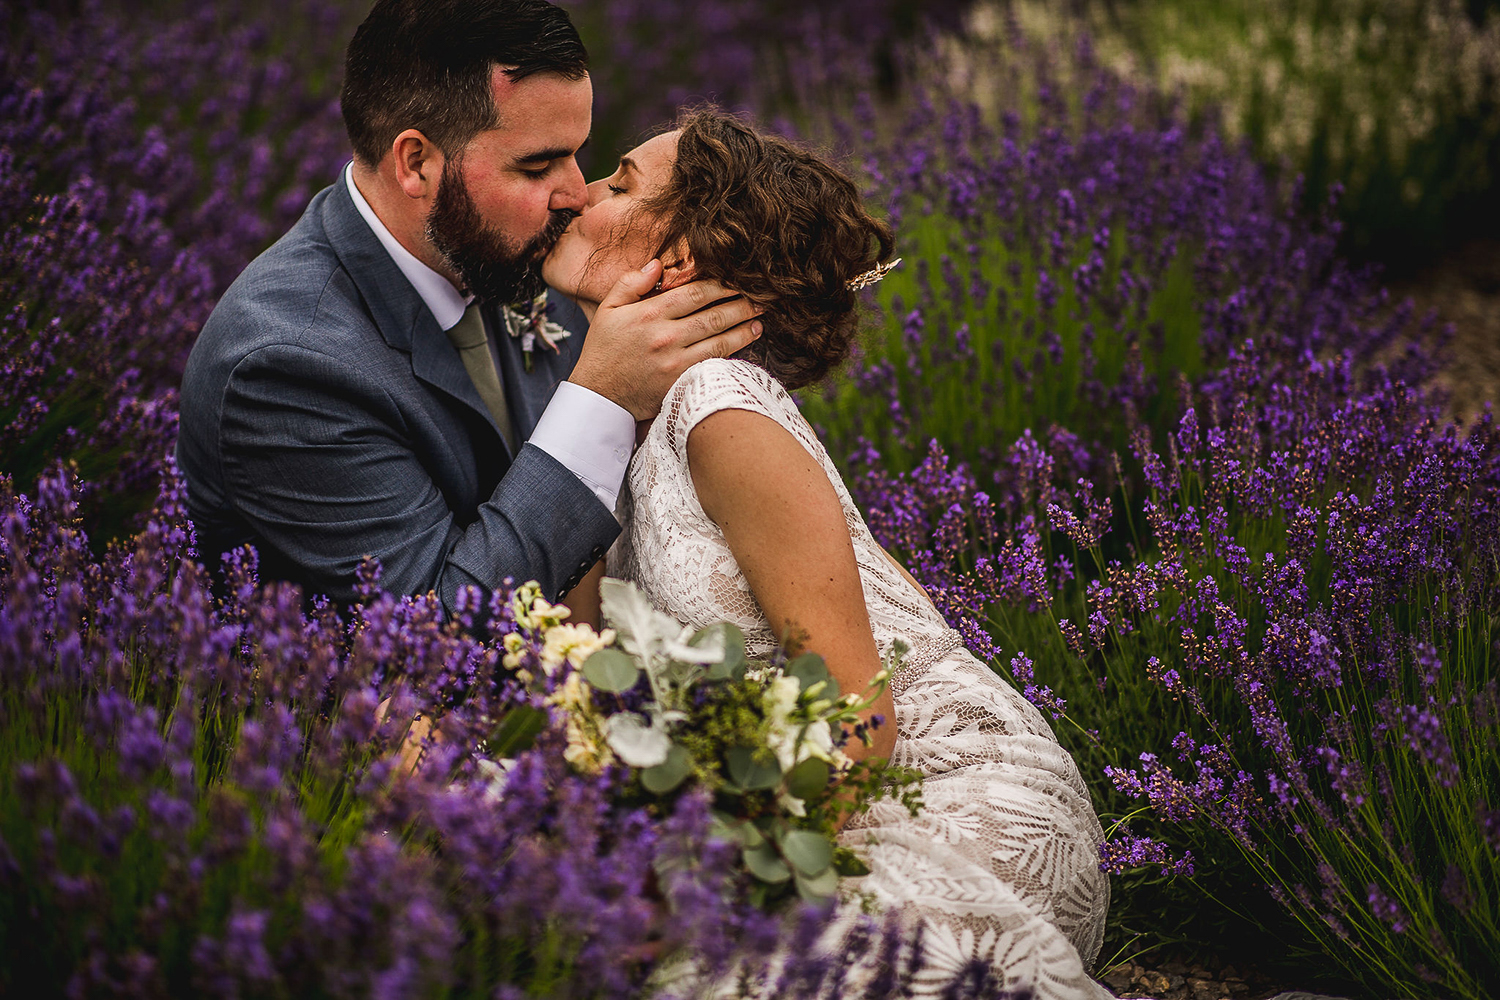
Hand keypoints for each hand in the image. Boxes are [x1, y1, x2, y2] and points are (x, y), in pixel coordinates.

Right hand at [568, 259, 763, 419]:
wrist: (600, 397)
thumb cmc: (603, 351)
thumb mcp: (608, 310)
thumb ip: (630, 283)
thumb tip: (657, 265)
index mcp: (648, 314)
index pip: (694, 293)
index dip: (720, 284)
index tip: (737, 279)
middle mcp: (665, 337)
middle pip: (713, 316)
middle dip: (741, 304)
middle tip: (761, 297)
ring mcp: (675, 362)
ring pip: (719, 341)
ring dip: (744, 328)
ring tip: (760, 318)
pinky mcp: (681, 382)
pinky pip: (713, 364)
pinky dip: (732, 352)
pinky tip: (745, 343)